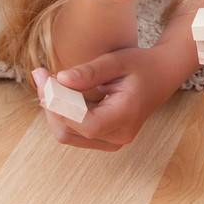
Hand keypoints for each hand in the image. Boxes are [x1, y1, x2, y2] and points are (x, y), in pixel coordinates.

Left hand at [30, 48, 170, 150]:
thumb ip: (89, 72)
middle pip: (69, 132)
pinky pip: (74, 132)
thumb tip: (60, 79)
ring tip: (49, 82)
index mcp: (126, 117)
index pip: (84, 123)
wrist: (162, 75)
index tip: (46, 77)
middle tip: (42, 76)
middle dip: (50, 105)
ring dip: (53, 110)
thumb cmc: (141, 65)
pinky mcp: (105, 139)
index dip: (59, 104)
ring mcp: (112, 141)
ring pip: (67, 134)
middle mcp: (119, 136)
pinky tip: (61, 93)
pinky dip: (63, 113)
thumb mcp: (117, 61)